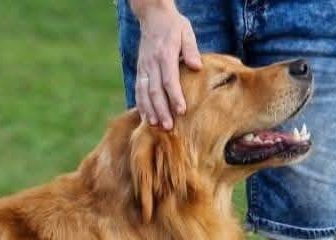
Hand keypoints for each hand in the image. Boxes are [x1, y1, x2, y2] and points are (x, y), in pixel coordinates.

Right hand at [131, 0, 200, 128]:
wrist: (152, 16)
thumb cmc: (173, 25)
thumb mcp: (186, 32)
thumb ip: (191, 49)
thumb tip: (197, 67)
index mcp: (165, 54)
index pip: (169, 80)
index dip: (175, 97)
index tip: (182, 111)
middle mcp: (151, 63)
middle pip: (155, 91)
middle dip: (161, 110)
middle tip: (169, 127)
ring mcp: (143, 68)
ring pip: (144, 93)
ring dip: (149, 111)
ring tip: (156, 126)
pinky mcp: (139, 71)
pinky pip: (138, 91)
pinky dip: (141, 105)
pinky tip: (146, 118)